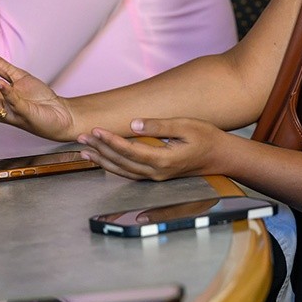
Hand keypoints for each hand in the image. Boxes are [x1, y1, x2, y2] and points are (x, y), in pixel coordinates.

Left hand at [77, 117, 229, 180]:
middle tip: (81, 137)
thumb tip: (134, 124)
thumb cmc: (205, 138)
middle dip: (100, 149)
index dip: (111, 141)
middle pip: (122, 162)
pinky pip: (129, 173)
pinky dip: (112, 166)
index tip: (96, 130)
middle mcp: (157, 172)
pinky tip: (102, 159)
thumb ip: (159, 126)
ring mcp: (156, 177)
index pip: (130, 151)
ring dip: (102, 160)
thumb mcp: (185, 126)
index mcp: (164, 160)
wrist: (221, 156)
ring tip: (84, 149)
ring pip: (122, 170)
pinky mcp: (155, 176)